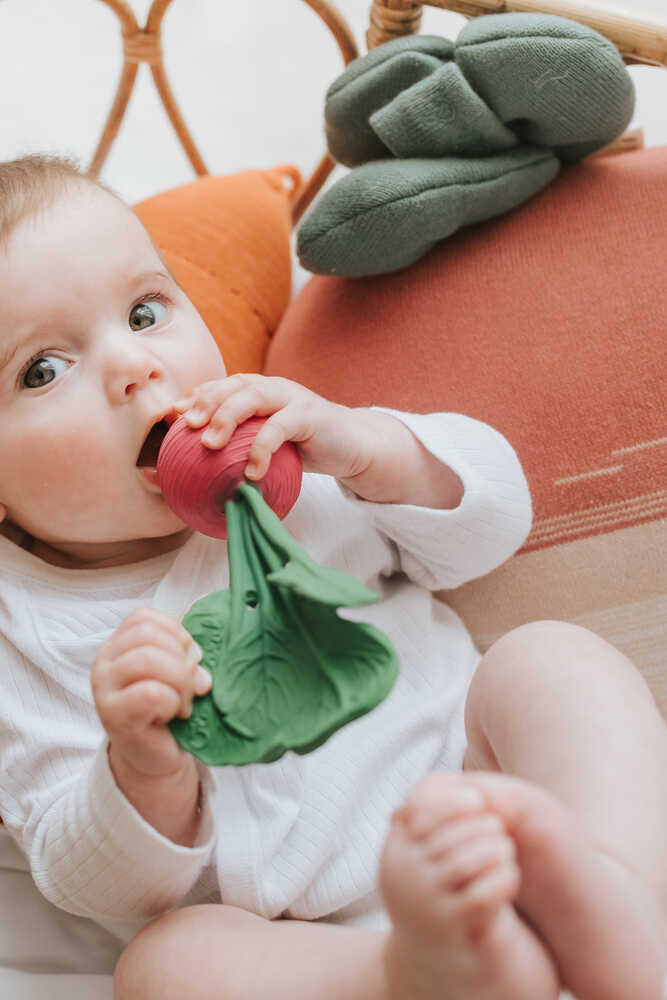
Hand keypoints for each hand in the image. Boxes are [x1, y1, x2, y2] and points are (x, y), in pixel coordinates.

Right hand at [91, 607, 211, 779]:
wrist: (157, 755)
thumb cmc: (169, 707)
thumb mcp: (178, 669)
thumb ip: (186, 648)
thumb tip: (204, 625)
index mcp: (119, 644)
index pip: (146, 617)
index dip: (177, 633)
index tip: (189, 660)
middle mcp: (105, 662)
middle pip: (149, 635)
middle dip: (182, 659)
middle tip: (192, 686)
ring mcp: (104, 689)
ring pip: (149, 659)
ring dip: (180, 681)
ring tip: (184, 701)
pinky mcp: (113, 716)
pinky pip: (150, 693)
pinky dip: (172, 701)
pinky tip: (174, 714)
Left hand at [173, 373, 377, 483]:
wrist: (352, 446)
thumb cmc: (303, 448)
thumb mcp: (267, 445)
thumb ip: (239, 448)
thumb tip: (197, 465)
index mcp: (259, 390)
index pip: (222, 385)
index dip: (196, 396)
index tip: (173, 416)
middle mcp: (273, 387)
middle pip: (234, 385)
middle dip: (206, 402)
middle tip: (186, 426)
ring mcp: (293, 398)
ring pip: (254, 396)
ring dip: (227, 418)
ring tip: (210, 445)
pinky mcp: (311, 415)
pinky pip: (280, 427)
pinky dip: (262, 448)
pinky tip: (251, 472)